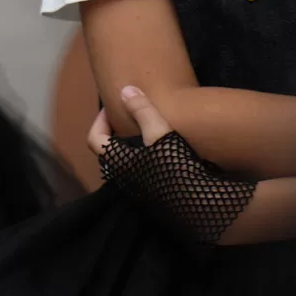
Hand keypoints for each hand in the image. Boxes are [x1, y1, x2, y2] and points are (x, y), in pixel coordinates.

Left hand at [91, 83, 255, 246]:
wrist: (201, 205)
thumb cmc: (174, 167)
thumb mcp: (159, 133)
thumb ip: (142, 110)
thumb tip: (125, 90)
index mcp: (117, 162)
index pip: (94, 139)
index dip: (99, 121)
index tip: (112, 108)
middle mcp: (124, 177)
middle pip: (111, 150)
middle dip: (118, 132)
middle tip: (131, 117)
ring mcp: (139, 189)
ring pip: (128, 162)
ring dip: (135, 146)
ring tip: (150, 130)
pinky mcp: (156, 196)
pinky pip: (144, 172)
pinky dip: (149, 158)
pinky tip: (167, 149)